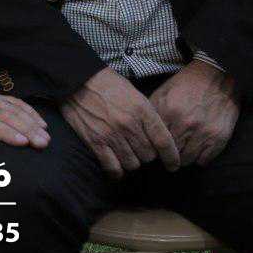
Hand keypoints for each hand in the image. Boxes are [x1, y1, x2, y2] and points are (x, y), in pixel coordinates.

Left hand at [0, 92, 49, 162]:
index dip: (4, 131)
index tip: (21, 141)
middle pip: (4, 116)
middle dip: (25, 129)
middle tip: (42, 143)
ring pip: (12, 109)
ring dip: (31, 121)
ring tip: (46, 137)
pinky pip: (14, 102)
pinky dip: (29, 111)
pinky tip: (41, 123)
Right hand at [61, 67, 179, 178]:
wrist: (79, 80)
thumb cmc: (109, 85)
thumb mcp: (136, 95)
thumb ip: (148, 116)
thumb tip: (158, 138)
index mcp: (142, 111)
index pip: (164, 142)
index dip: (172, 157)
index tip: (173, 165)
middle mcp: (129, 125)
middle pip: (148, 155)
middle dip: (147, 154)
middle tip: (140, 149)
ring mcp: (111, 134)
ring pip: (132, 164)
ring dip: (132, 161)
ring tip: (127, 154)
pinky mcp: (95, 141)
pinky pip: (112, 167)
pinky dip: (117, 173)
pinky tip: (117, 169)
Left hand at [148, 60, 238, 165]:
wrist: (215, 76)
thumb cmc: (186, 85)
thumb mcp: (163, 92)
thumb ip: (153, 112)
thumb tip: (142, 131)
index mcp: (169, 112)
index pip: (155, 141)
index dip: (153, 146)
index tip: (154, 148)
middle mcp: (186, 125)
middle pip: (170, 153)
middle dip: (167, 154)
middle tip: (167, 153)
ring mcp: (204, 133)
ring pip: (187, 160)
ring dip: (182, 158)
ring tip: (181, 151)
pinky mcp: (219, 138)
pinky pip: (204, 161)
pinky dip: (198, 158)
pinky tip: (195, 150)